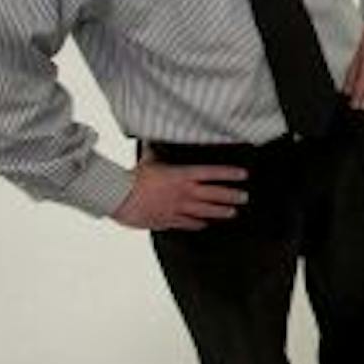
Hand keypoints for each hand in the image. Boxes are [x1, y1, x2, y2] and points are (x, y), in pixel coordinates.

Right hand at [111, 150, 248, 231]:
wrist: (119, 197)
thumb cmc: (133, 177)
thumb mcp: (148, 159)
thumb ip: (156, 151)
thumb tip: (154, 138)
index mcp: (182, 175)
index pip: (212, 173)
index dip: (229, 174)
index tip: (243, 175)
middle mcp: (184, 192)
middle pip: (214, 195)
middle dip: (231, 196)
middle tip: (244, 197)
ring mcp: (177, 208)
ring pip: (205, 211)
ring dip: (220, 212)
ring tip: (232, 212)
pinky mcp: (167, 220)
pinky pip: (187, 223)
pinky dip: (197, 224)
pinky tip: (204, 224)